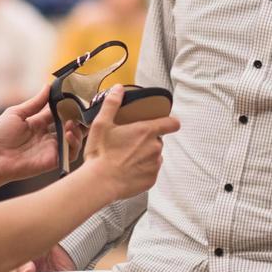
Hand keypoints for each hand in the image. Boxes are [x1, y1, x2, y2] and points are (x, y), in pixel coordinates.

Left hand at [0, 88, 81, 184]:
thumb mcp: (16, 113)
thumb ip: (34, 103)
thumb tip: (48, 85)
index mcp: (38, 123)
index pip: (59, 112)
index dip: (68, 105)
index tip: (77, 96)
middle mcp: (47, 135)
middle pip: (70, 125)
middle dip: (79, 118)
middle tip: (84, 110)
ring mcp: (51, 148)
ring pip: (74, 138)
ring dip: (78, 129)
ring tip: (72, 123)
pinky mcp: (53, 160)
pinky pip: (70, 152)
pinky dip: (74, 143)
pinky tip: (68, 133)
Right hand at [84, 85, 179, 200]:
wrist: (99, 183)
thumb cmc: (101, 153)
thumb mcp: (102, 124)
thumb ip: (112, 104)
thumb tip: (118, 88)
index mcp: (146, 131)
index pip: (172, 123)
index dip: (170, 122)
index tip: (164, 123)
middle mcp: (155, 148)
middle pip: (157, 140)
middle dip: (147, 141)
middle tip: (129, 143)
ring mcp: (155, 165)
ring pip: (154, 156)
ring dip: (145, 156)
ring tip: (126, 158)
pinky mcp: (151, 180)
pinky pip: (150, 171)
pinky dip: (142, 171)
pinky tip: (127, 171)